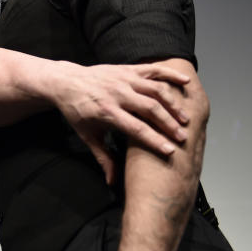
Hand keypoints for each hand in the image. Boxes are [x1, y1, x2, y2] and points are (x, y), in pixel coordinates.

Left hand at [51, 61, 190, 183]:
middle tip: (183, 137)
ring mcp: (124, 79)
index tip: (171, 151)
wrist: (65, 83)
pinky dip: (170, 74)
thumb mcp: (87, 135)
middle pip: (150, 109)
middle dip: (169, 124)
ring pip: (155, 90)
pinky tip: (186, 81)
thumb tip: (112, 181)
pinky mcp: (127, 69)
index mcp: (107, 112)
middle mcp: (117, 94)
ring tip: (185, 119)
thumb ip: (103, 157)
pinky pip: (152, 70)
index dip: (154, 140)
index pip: (136, 128)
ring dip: (173, 104)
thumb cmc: (77, 111)